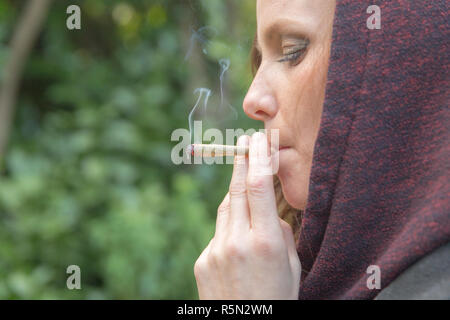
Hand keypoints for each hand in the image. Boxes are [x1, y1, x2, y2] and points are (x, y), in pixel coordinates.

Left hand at [194, 132, 300, 298]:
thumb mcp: (291, 269)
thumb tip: (271, 215)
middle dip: (242, 162)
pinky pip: (219, 231)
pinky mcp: (203, 260)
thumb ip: (281, 236)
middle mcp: (238, 242)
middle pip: (237, 190)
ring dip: (235, 189)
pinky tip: (239, 230)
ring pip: (226, 208)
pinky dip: (229, 223)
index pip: (258, 187)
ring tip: (244, 174)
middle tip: (245, 142)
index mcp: (266, 243)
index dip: (257, 159)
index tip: (258, 141)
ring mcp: (216, 251)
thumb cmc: (277, 301)